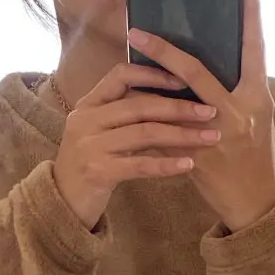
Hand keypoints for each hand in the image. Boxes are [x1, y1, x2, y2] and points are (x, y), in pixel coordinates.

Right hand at [52, 61, 220, 229]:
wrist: (63, 200)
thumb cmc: (92, 161)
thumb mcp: (101, 131)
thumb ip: (125, 112)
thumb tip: (170, 93)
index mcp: (89, 103)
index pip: (121, 75)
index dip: (153, 74)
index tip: (185, 79)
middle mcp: (86, 119)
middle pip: (140, 105)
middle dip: (179, 107)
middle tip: (211, 112)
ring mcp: (90, 145)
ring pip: (144, 133)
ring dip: (181, 134)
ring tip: (210, 137)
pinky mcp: (98, 171)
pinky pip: (139, 165)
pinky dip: (166, 164)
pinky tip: (189, 164)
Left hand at [128, 0, 274, 233]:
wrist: (257, 202)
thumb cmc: (256, 155)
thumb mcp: (255, 116)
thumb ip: (235, 90)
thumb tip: (205, 60)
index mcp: (258, 96)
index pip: (256, 48)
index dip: (252, 15)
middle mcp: (239, 110)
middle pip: (197, 71)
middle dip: (165, 49)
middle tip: (137, 30)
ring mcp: (218, 134)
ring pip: (177, 100)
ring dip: (149, 79)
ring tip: (128, 60)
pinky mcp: (198, 156)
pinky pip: (168, 131)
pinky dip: (151, 116)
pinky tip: (129, 102)